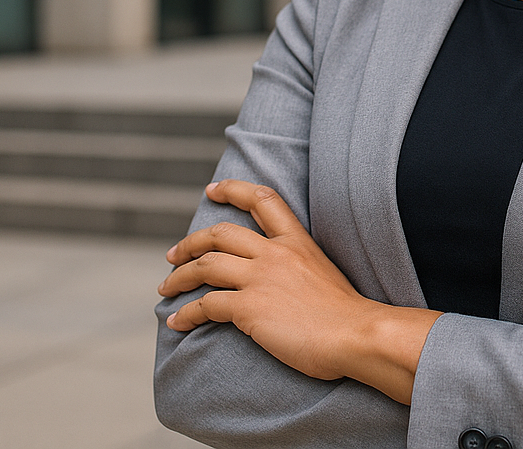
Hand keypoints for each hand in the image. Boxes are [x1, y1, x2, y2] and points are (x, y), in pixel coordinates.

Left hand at [159, 180, 437, 403]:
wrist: (356, 334)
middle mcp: (275, 253)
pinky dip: (185, 314)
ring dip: (179, 277)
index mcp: (296, 240)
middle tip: (173, 254)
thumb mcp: (324, 271)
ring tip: (166, 288)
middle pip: (220, 233)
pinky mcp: (249, 308)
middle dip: (190, 243)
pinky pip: (206, 305)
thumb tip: (281, 279)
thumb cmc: (346, 314)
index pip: (262, 200)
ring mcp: (260, 278)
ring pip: (205, 266)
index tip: (212, 189)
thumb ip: (299, 265)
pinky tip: (177, 322)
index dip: (233, 190)